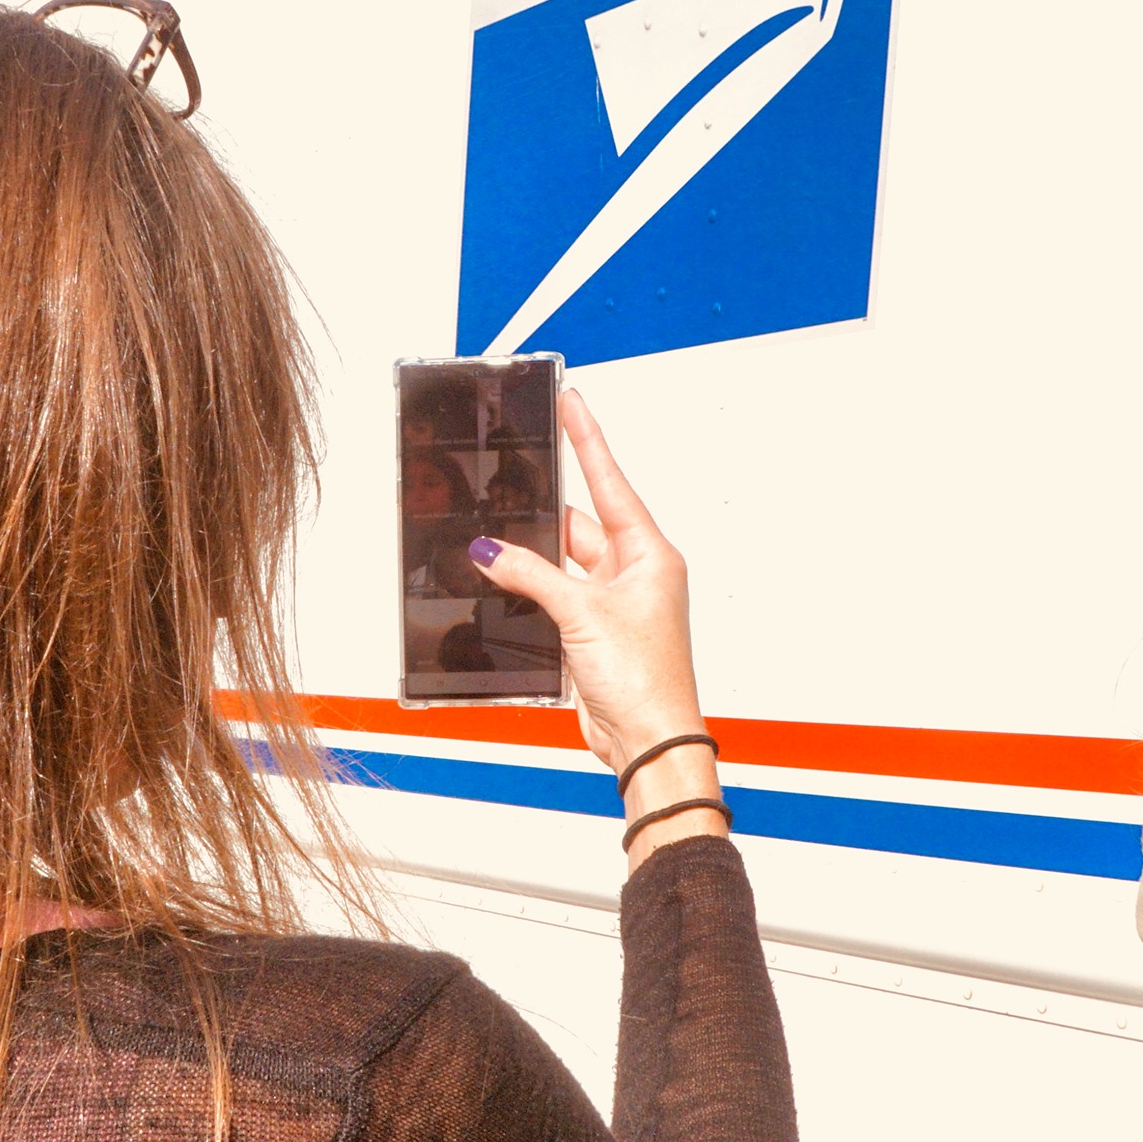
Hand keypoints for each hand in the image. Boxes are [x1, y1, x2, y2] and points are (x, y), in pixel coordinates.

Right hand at [470, 392, 719, 859]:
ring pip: (561, 564)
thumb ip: (533, 575)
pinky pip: (555, 597)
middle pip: (579, 525)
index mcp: (650, 554)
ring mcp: (614, 604)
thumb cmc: (645, 679)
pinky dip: (530, 592)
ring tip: (492, 542)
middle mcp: (635, 573)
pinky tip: (502, 586)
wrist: (648, 740)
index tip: (572, 401)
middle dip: (541, 515)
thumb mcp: (582, 614)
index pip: (610, 482)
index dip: (588, 440)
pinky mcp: (593, 633)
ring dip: (531, 560)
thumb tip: (492, 551)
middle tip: (506, 483)